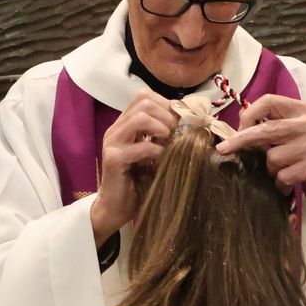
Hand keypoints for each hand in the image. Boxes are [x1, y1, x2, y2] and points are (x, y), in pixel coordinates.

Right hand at [90, 91, 178, 242]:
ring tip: (170, 143)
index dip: (167, 104)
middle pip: (143, 101)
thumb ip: (164, 137)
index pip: (144, 96)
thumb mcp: (154, 154)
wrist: (115, 209)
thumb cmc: (138, 182)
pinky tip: (163, 160)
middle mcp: (116, 129)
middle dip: (167, 115)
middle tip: (179, 133)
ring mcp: (113, 143)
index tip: (182, 121)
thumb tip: (192, 123)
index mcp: (125, 124)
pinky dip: (157, 151)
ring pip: (139, 118)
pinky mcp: (114, 159)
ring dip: (162, 128)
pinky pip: (141, 146)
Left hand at [216, 95, 305, 214]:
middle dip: (241, 140)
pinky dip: (282, 183)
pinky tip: (291, 183)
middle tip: (223, 149)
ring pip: (273, 157)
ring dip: (272, 170)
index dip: (249, 114)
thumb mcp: (291, 135)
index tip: (238, 129)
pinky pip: (283, 175)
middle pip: (267, 129)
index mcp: (304, 110)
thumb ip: (270, 125)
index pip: (269, 101)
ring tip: (284, 171)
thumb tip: (239, 117)